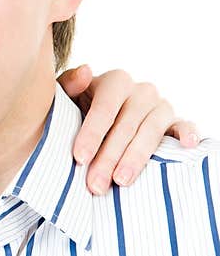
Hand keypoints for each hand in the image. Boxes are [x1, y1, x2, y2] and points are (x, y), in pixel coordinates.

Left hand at [57, 65, 199, 194]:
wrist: (95, 114)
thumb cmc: (77, 107)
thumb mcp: (67, 96)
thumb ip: (69, 85)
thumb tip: (85, 71)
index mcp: (115, 82)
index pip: (104, 108)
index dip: (92, 134)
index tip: (79, 158)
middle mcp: (141, 91)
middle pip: (125, 126)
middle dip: (108, 158)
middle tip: (95, 184)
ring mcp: (160, 106)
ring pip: (151, 132)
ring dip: (136, 158)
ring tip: (121, 181)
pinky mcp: (175, 122)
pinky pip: (184, 126)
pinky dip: (188, 134)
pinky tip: (186, 145)